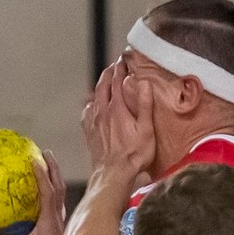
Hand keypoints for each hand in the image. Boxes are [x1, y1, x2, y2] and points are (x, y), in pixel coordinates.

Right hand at [0, 151, 66, 234]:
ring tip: (47, 163)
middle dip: (53, 166)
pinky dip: (52, 190)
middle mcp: (58, 215)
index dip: (42, 174)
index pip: (48, 190)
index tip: (35, 158)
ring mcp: (61, 219)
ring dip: (55, 176)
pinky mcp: (60, 225)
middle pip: (59, 185)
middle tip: (45, 151)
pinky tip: (43, 189)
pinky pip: (57, 201)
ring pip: (61, 192)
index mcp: (50, 218)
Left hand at [81, 61, 154, 182]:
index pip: (117, 80)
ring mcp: (94, 122)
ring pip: (94, 97)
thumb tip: (144, 83)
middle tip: (115, 65)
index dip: (121, 67)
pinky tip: (93, 106)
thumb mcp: (146, 130)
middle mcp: (102, 112)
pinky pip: (87, 112)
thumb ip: (145, 105)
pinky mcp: (89, 133)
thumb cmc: (133, 155)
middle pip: (103, 85)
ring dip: (100, 86)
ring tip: (106, 81)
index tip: (125, 58)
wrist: (113, 175)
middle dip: (109, 72)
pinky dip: (91, 104)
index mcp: (117, 108)